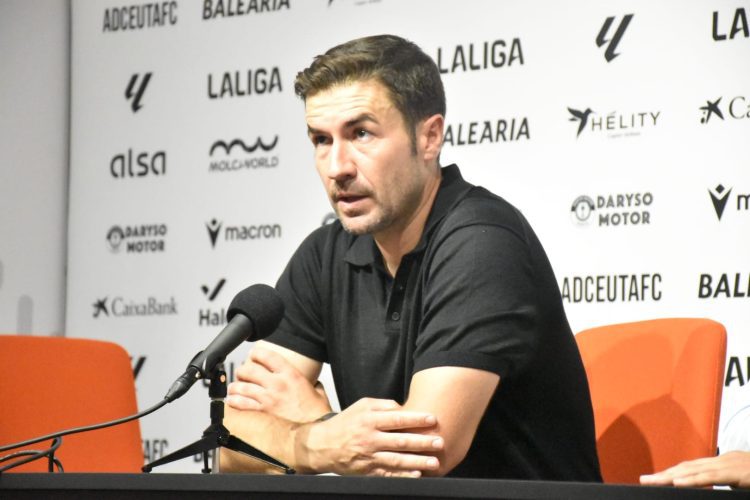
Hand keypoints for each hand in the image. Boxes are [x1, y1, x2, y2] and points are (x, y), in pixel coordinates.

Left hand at [227, 347, 331, 421]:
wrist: (315, 431)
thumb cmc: (318, 413)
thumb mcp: (318, 391)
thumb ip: (313, 384)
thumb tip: (313, 383)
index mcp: (291, 375)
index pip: (268, 356)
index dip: (257, 353)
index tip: (254, 355)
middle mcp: (277, 384)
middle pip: (250, 369)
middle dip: (242, 370)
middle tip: (242, 373)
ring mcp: (268, 399)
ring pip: (242, 386)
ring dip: (235, 386)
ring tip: (234, 387)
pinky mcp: (263, 412)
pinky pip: (242, 404)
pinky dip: (234, 401)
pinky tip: (232, 400)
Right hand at [296, 397, 443, 476]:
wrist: (322, 445)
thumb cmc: (345, 423)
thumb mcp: (361, 406)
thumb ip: (383, 405)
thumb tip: (402, 407)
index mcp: (369, 421)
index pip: (397, 419)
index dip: (416, 419)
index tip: (432, 419)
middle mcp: (370, 439)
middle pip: (400, 441)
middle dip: (422, 442)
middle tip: (439, 442)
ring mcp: (369, 457)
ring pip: (396, 461)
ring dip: (417, 462)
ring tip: (434, 462)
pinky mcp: (367, 471)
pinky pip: (388, 475)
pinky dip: (402, 476)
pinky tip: (416, 475)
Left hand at [640, 451, 749, 488]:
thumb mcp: (742, 482)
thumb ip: (725, 483)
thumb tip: (709, 490)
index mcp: (724, 463)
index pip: (693, 468)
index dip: (673, 473)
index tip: (656, 479)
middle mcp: (723, 461)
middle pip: (688, 467)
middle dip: (665, 474)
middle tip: (644, 480)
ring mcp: (730, 465)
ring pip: (694, 470)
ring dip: (670, 476)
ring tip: (652, 481)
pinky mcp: (737, 473)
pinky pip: (711, 477)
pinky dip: (693, 479)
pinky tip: (677, 483)